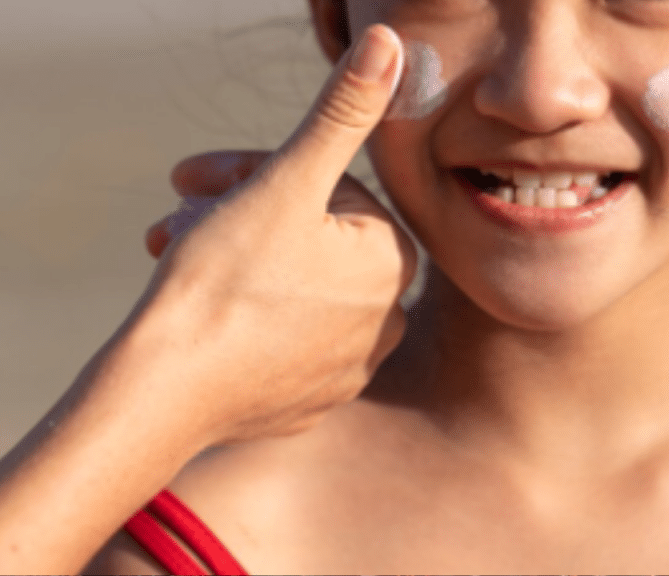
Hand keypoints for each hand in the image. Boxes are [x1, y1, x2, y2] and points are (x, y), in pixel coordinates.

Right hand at [123, 24, 415, 445]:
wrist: (166, 392)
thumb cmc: (225, 282)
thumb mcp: (286, 182)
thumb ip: (342, 112)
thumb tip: (393, 45)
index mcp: (393, 263)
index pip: (329, 192)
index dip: (258, 172)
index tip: (198, 176)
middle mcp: (388, 318)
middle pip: (308, 237)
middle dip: (238, 211)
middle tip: (179, 211)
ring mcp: (350, 366)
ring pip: (292, 284)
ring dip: (233, 255)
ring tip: (176, 253)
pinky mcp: (312, 399)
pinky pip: (280, 335)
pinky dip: (244, 312)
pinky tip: (199, 309)